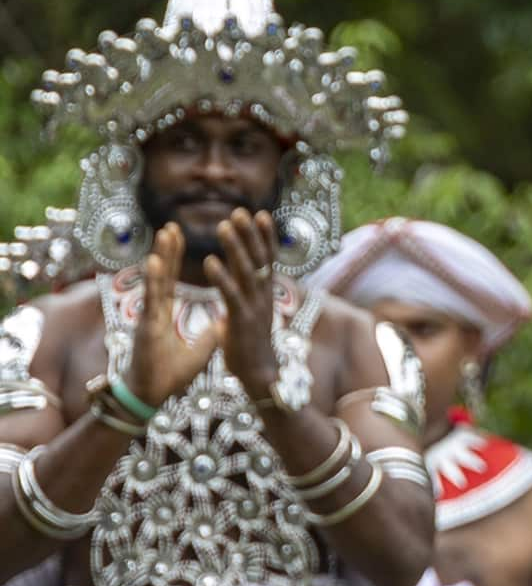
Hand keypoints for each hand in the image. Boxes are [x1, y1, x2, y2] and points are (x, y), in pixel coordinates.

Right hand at [127, 224, 219, 406]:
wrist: (150, 396)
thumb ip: (208, 334)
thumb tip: (224, 322)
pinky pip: (151, 300)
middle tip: (172, 225)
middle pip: (164, 275)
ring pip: (156, 282)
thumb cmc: (167, 375)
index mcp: (165, 314)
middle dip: (168, 250)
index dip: (176, 259)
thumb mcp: (197, 351)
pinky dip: (153, 281)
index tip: (179, 236)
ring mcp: (150, 317)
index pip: (172, 280)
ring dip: (161, 257)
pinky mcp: (146, 327)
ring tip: (166, 234)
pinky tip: (155, 262)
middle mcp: (155, 311)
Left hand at [201, 209, 280, 395]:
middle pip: (259, 258)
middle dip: (250, 233)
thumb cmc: (251, 346)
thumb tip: (247, 281)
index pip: (268, 258)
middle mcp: (264, 296)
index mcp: (265, 293)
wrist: (260, 375)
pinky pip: (230, 294)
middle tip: (240, 211)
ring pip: (246, 270)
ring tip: (224, 225)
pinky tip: (209, 260)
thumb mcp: (252, 315)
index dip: (264, 236)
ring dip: (235, 246)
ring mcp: (254, 307)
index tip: (259, 214)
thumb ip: (249, 295)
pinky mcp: (241, 320)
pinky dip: (221, 276)